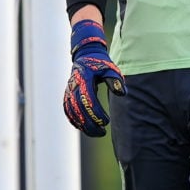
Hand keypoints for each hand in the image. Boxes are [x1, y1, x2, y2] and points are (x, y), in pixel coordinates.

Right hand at [62, 19, 125, 136]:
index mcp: (84, 78)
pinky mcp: (67, 94)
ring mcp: (69, 90)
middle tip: (102, 132)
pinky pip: (67, 110)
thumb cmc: (100, 63)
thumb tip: (122, 93)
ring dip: (82, 125)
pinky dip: (74, 120)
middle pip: (79, 109)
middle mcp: (74, 85)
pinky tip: (83, 128)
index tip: (106, 122)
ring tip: (96, 133)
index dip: (96, 113)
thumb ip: (116, 80)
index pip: (88, 100)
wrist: (85, 56)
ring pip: (72, 111)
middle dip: (90, 123)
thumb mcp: (110, 68)